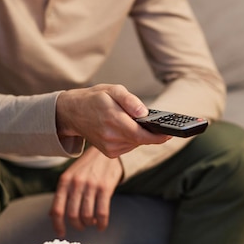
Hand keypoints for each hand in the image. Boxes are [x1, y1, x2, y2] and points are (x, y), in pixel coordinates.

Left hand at [50, 147, 122, 235]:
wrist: (106, 152)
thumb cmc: (87, 166)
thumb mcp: (70, 175)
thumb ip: (62, 194)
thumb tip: (52, 214)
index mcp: (64, 181)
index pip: (57, 209)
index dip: (58, 225)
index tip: (61, 234)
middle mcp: (76, 184)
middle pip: (72, 215)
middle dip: (77, 225)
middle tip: (81, 227)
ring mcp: (91, 186)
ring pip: (86, 215)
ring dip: (89, 223)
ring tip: (91, 222)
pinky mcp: (105, 188)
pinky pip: (102, 212)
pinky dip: (101, 223)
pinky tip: (101, 225)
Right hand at [56, 84, 170, 157]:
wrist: (72, 112)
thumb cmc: (94, 99)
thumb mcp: (113, 90)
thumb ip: (130, 100)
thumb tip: (144, 112)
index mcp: (112, 119)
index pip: (140, 134)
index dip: (157, 136)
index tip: (170, 133)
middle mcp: (110, 136)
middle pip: (140, 140)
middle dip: (151, 133)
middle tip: (156, 124)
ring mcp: (109, 147)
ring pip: (136, 143)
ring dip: (139, 134)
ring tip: (131, 121)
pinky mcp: (109, 153)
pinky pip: (129, 146)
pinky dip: (132, 138)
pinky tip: (125, 129)